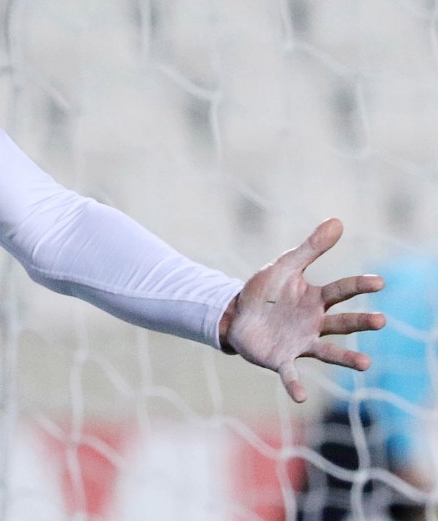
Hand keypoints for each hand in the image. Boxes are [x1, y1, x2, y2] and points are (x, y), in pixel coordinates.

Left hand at [218, 218, 385, 402]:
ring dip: (346, 358)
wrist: (236, 314)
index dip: (359, 285)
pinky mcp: (281, 359)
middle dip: (361, 322)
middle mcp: (315, 323)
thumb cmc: (264, 291)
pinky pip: (291, 374)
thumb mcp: (284, 266)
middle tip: (381, 321)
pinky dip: (295, 385)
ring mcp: (300, 343)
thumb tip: (338, 221)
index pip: (341, 290)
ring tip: (365, 364)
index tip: (379, 281)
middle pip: (342, 323)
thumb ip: (310, 247)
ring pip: (328, 351)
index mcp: (316, 299)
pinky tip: (300, 396)